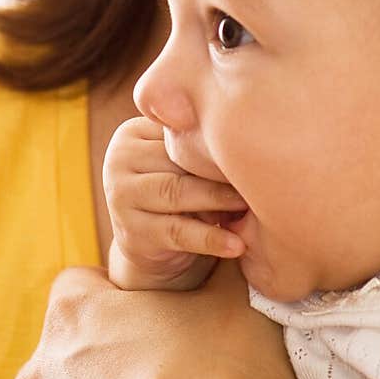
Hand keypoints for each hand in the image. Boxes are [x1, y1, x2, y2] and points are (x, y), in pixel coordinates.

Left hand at [10, 260, 300, 378]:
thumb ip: (214, 266)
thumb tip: (234, 235)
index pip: (77, 290)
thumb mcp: (229, 301)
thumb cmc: (229, 374)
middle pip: (64, 355)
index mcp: (74, 312)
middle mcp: (40, 369)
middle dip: (98, 367)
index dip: (111, 306)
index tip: (142, 330)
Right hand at [102, 116, 246, 290]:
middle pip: (177, 159)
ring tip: (250, 205)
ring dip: (219, 200)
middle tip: (260, 175)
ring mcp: (119, 195)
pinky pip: (177, 231)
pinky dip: (210, 238)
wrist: (152, 249)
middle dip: (219, 170)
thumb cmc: (179, 193)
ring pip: (178, 192)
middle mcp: (119, 158)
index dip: (216, 139)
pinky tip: (237, 244)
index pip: (178, 130)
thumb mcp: (182, 163)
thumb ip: (198, 143)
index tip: (255, 143)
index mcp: (132, 132)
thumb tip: (252, 129)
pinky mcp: (130, 232)